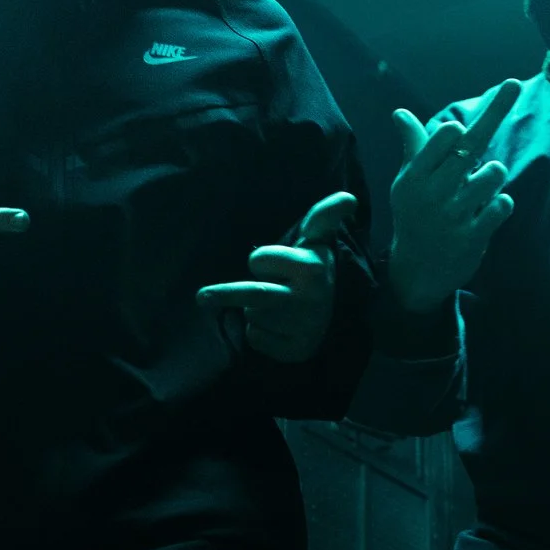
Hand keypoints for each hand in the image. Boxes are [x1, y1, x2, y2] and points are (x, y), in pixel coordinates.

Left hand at [198, 192, 359, 362]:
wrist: (330, 313)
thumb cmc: (311, 269)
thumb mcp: (318, 240)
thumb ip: (325, 215)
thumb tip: (348, 198)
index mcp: (311, 268)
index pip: (260, 260)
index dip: (261, 261)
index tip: (271, 263)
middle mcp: (308, 298)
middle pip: (254, 294)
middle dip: (225, 294)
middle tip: (200, 297)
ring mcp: (302, 327)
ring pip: (253, 316)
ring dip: (255, 310)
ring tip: (276, 305)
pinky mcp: (295, 351)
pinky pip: (257, 339)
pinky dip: (259, 334)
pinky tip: (277, 327)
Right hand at [385, 81, 521, 313]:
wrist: (416, 273)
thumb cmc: (415, 216)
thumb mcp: (407, 183)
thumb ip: (413, 147)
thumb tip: (400, 112)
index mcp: (415, 176)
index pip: (447, 135)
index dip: (466, 124)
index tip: (481, 110)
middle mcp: (432, 194)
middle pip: (474, 145)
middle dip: (494, 121)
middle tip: (508, 98)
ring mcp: (453, 217)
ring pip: (494, 174)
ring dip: (495, 175)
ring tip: (483, 186)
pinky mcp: (472, 238)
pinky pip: (502, 206)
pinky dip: (501, 204)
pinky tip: (490, 211)